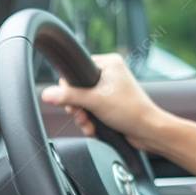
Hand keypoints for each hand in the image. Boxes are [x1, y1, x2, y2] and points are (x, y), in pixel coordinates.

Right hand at [41, 53, 166, 150]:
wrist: (148, 131)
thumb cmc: (131, 111)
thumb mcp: (94, 101)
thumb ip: (68, 96)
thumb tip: (47, 94)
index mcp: (109, 63)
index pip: (76, 70)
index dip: (70, 89)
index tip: (73, 103)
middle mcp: (110, 74)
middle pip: (77, 89)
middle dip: (77, 107)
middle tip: (82, 115)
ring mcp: (110, 90)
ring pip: (83, 102)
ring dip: (83, 117)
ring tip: (89, 125)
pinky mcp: (111, 104)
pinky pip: (91, 110)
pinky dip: (90, 121)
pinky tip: (94, 129)